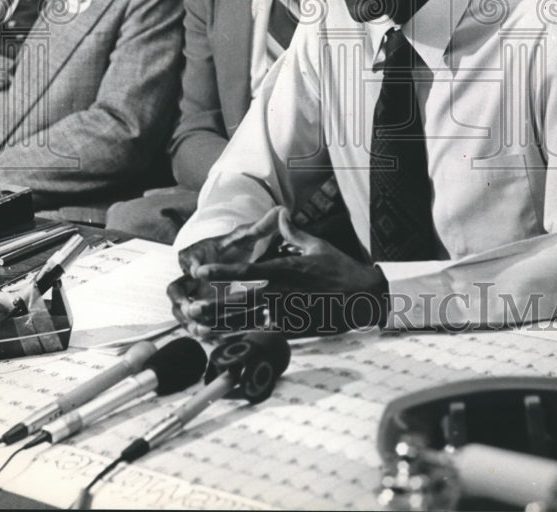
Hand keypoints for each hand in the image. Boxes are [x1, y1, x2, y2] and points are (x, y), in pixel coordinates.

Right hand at [167, 207, 282, 337]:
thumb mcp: (247, 237)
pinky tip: (212, 340)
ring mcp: (189, 295)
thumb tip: (282, 210)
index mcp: (196, 254)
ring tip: (202, 330)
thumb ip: (262, 226)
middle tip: (194, 308)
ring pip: (180, 310)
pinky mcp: (195, 310)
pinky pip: (192, 323)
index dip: (191, 265)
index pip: (186, 259)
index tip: (198, 271)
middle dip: (183, 301)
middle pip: (176, 289)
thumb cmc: (237, 248)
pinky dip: (200, 331)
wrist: (229, 260)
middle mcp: (187, 276)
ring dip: (189, 321)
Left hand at [201, 208, 387, 335]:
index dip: (223, 271)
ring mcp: (288, 314)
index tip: (202, 270)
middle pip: (243, 301)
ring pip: (250, 321)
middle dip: (216, 304)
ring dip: (223, 324)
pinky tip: (227, 342)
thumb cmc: (341, 269)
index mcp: (286, 271)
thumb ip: (293, 233)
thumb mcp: (317, 246)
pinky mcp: (295, 330)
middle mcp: (283, 294)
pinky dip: (245, 338)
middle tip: (192, 306)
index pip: (249, 272)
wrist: (364, 298)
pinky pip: (265, 334)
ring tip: (200, 327)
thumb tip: (280, 214)